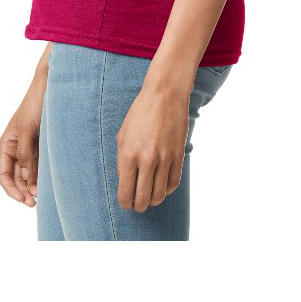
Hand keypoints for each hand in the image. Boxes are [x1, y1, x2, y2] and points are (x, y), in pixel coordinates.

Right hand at [0, 69, 46, 205]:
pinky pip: (39, 164)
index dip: (11, 189)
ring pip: (28, 173)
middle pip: (15, 177)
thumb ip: (25, 154)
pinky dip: (42, 175)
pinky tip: (50, 182)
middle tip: (36, 203)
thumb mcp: (27, 129)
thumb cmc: (35, 103)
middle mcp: (16, 147)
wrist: (52, 85)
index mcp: (6, 143)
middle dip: (23, 190)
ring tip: (44, 196)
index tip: (23, 199)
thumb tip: (25, 178)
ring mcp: (29, 146)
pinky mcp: (42, 144)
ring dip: (33, 185)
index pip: (3, 174)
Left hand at [116, 79, 190, 211]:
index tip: (126, 204)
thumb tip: (125, 182)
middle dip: (139, 207)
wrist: (164, 94)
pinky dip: (166, 190)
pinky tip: (161, 186)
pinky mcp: (178, 155)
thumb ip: (121, 160)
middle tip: (138, 205)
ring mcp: (164, 158)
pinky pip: (173, 183)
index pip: (125, 193)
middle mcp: (146, 159)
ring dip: (153, 201)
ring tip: (150, 197)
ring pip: (159, 195)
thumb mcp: (122, 135)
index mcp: (128, 155)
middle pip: (142, 199)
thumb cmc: (140, 113)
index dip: (125, 204)